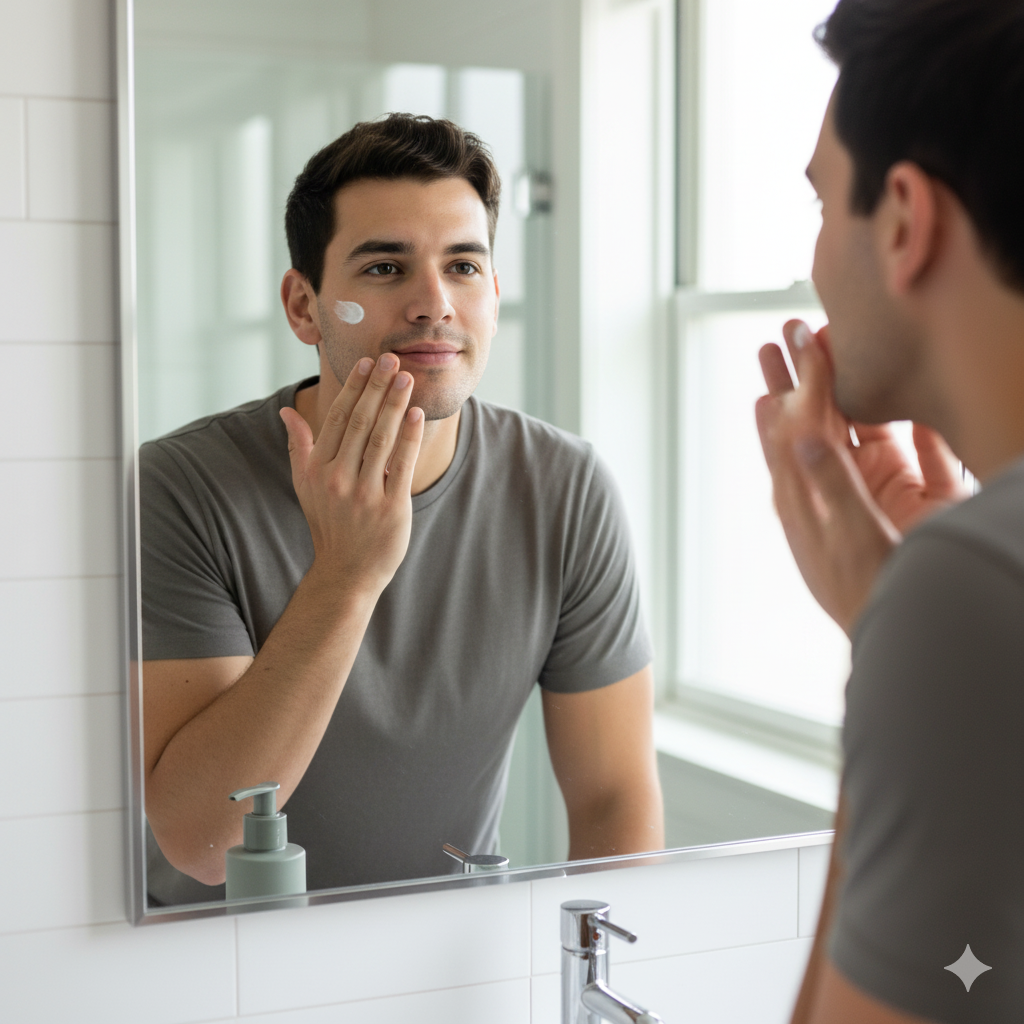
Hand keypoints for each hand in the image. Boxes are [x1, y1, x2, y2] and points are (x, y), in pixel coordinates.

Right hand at [279, 354, 423, 597]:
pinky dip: (409, 436)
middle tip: (391, 359)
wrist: (348, 571)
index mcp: (318, 469)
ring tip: (406, 378)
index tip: (366, 363)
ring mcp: (364, 494)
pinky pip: (401, 464)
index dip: (353, 388)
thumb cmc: (329, 523)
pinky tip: (416, 413)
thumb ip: (299, 446)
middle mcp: (338, 479)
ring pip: (381, 438)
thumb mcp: (305, 485)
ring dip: (395, 404)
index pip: (338, 418)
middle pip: (361, 422)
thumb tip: (287, 412)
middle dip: (377, 387)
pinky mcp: (390, 507)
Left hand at [755, 320, 966, 633]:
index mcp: (809, 495)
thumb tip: (801, 435)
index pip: (794, 428)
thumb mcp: (850, 535)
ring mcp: (865, 493)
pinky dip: (887, 421)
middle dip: (795, 381)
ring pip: (843, 431)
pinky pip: (897, 450)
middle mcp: (831, 489)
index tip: (788, 343)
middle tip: (780, 338)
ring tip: (813, 355)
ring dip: (828, 394)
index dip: (794, 383)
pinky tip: (885, 399)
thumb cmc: (870, 591)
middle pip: (806, 423)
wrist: (907, 632)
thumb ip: (832, 483)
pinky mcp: (903, 501)